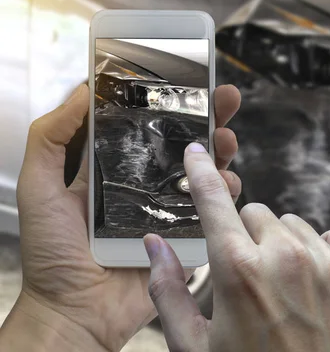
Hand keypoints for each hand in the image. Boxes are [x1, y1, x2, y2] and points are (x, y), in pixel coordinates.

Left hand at [0, 84, 241, 350]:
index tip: (188, 77)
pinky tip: (229, 183)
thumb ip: (52, 137)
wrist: (75, 311)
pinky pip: (213, 208)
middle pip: (184, 142)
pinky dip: (227, 192)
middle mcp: (146, 183)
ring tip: (227, 139)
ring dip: (221, 151)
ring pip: (204, 171)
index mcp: (115, 166)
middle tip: (226, 99)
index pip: (147, 124)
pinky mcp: (185, 234)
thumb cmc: (52, 253)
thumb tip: (83, 89)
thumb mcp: (40, 185)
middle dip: (208, 117)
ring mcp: (168, 208)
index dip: (169, 100)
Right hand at [144, 145, 329, 350]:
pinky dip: (320, 252)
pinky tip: (311, 282)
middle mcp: (285, 256)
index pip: (214, 203)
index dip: (202, 174)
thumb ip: (167, 289)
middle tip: (246, 273)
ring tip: (279, 285)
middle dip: (245, 235)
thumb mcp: (192, 343)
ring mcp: (325, 263)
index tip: (197, 153)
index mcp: (238, 269)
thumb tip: (154, 244)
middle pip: (256, 213)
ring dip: (282, 245)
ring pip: (293, 224)